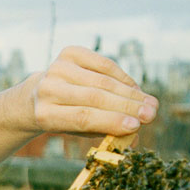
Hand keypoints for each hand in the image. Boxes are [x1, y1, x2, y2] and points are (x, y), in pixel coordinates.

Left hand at [30, 46, 157, 136]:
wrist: (38, 96)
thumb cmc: (65, 117)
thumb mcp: (79, 131)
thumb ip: (104, 131)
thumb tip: (134, 136)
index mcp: (46, 115)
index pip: (82, 117)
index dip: (111, 121)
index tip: (137, 126)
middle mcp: (47, 89)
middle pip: (95, 98)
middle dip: (128, 106)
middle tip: (151, 114)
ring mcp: (57, 68)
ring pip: (103, 81)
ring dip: (130, 93)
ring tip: (150, 104)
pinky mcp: (69, 53)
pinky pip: (104, 64)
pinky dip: (123, 78)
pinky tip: (136, 90)